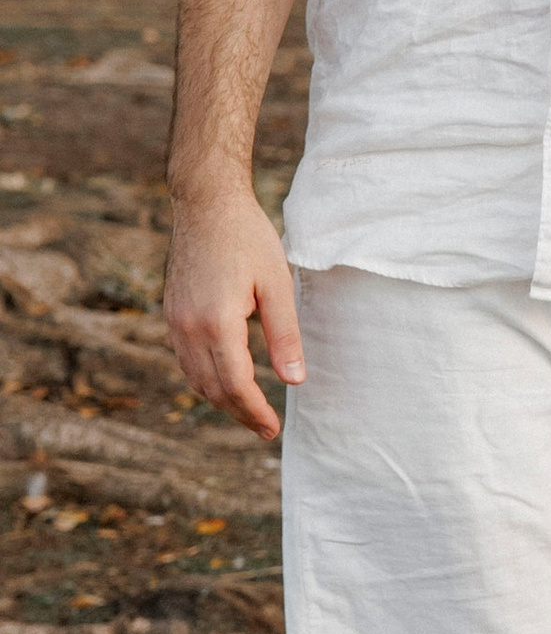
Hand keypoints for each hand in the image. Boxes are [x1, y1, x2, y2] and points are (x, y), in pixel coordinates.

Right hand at [164, 177, 303, 438]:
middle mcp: (188, 328)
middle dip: (240, 413)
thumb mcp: (278, 285)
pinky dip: (205, 379)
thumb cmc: (248, 239)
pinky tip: (226, 380)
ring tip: (249, 411)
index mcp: (216, 323)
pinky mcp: (172, 313)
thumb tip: (295, 381)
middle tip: (266, 427)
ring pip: (195, 378)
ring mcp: (175, 321)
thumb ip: (285, 336)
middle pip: (212, 388)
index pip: (235, 384)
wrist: (206, 204)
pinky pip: (186, 360)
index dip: (255, 411)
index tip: (273, 428)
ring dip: (221, 400)